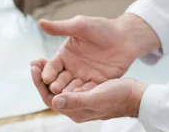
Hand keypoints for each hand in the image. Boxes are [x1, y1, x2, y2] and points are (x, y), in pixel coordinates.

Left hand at [31, 64, 146, 121]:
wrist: (134, 94)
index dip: (39, 83)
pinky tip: (59, 60)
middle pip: (52, 91)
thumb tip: (53, 100)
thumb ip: (75, 100)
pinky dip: (62, 70)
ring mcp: (81, 94)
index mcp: (75, 109)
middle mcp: (75, 103)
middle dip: (41, 76)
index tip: (34, 66)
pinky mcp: (87, 85)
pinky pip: (70, 78)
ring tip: (41, 59)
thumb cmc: (117, 97)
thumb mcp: (95, 98)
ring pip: (60, 83)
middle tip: (34, 61)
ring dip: (50, 72)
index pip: (49, 98)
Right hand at [32, 15, 159, 94]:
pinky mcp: (97, 84)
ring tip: (65, 98)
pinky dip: (83, 96)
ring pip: (72, 89)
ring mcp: (84, 77)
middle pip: (59, 80)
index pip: (52, 66)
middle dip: (56, 85)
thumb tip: (40, 22)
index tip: (45, 76)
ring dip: (68, 94)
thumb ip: (61, 27)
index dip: (48, 71)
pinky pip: (88, 92)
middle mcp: (71, 68)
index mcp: (65, 55)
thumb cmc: (101, 28)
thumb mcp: (80, 26)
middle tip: (54, 89)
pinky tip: (81, 98)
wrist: (125, 36)